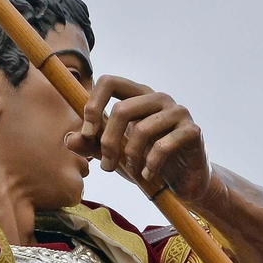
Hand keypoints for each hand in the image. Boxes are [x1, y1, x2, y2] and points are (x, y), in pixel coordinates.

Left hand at [67, 76, 210, 200]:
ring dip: (131, 158)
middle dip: (109, 142)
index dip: (93, 105)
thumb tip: (69, 139)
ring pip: (142, 129)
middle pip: (122, 109)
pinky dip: (151, 165)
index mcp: (138, 96)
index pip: (109, 82)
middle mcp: (159, 98)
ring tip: (133, 173)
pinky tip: (149, 175)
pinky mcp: (193, 131)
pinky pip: (163, 146)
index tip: (87, 133)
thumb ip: (93, 146)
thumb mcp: (115, 154)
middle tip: (107, 166)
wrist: (185, 181)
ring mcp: (178, 112)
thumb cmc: (148, 161)